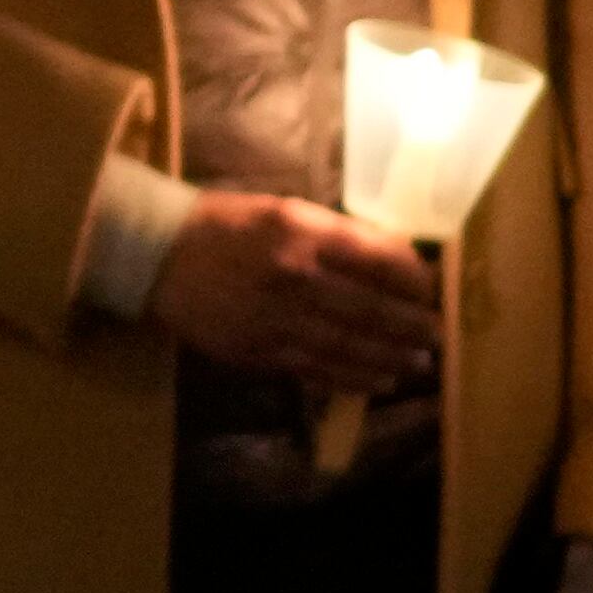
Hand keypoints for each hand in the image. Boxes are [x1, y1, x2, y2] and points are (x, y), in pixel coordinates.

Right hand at [144, 189, 438, 395]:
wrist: (155, 256)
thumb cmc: (226, 225)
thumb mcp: (285, 211)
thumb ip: (339, 234)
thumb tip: (394, 258)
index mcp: (303, 234)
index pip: (380, 261)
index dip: (414, 280)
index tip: (431, 290)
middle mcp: (294, 278)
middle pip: (372, 310)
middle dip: (412, 326)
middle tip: (437, 336)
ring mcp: (275, 320)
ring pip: (349, 346)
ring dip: (391, 358)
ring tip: (417, 364)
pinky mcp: (258, 351)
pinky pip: (317, 370)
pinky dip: (353, 378)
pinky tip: (378, 381)